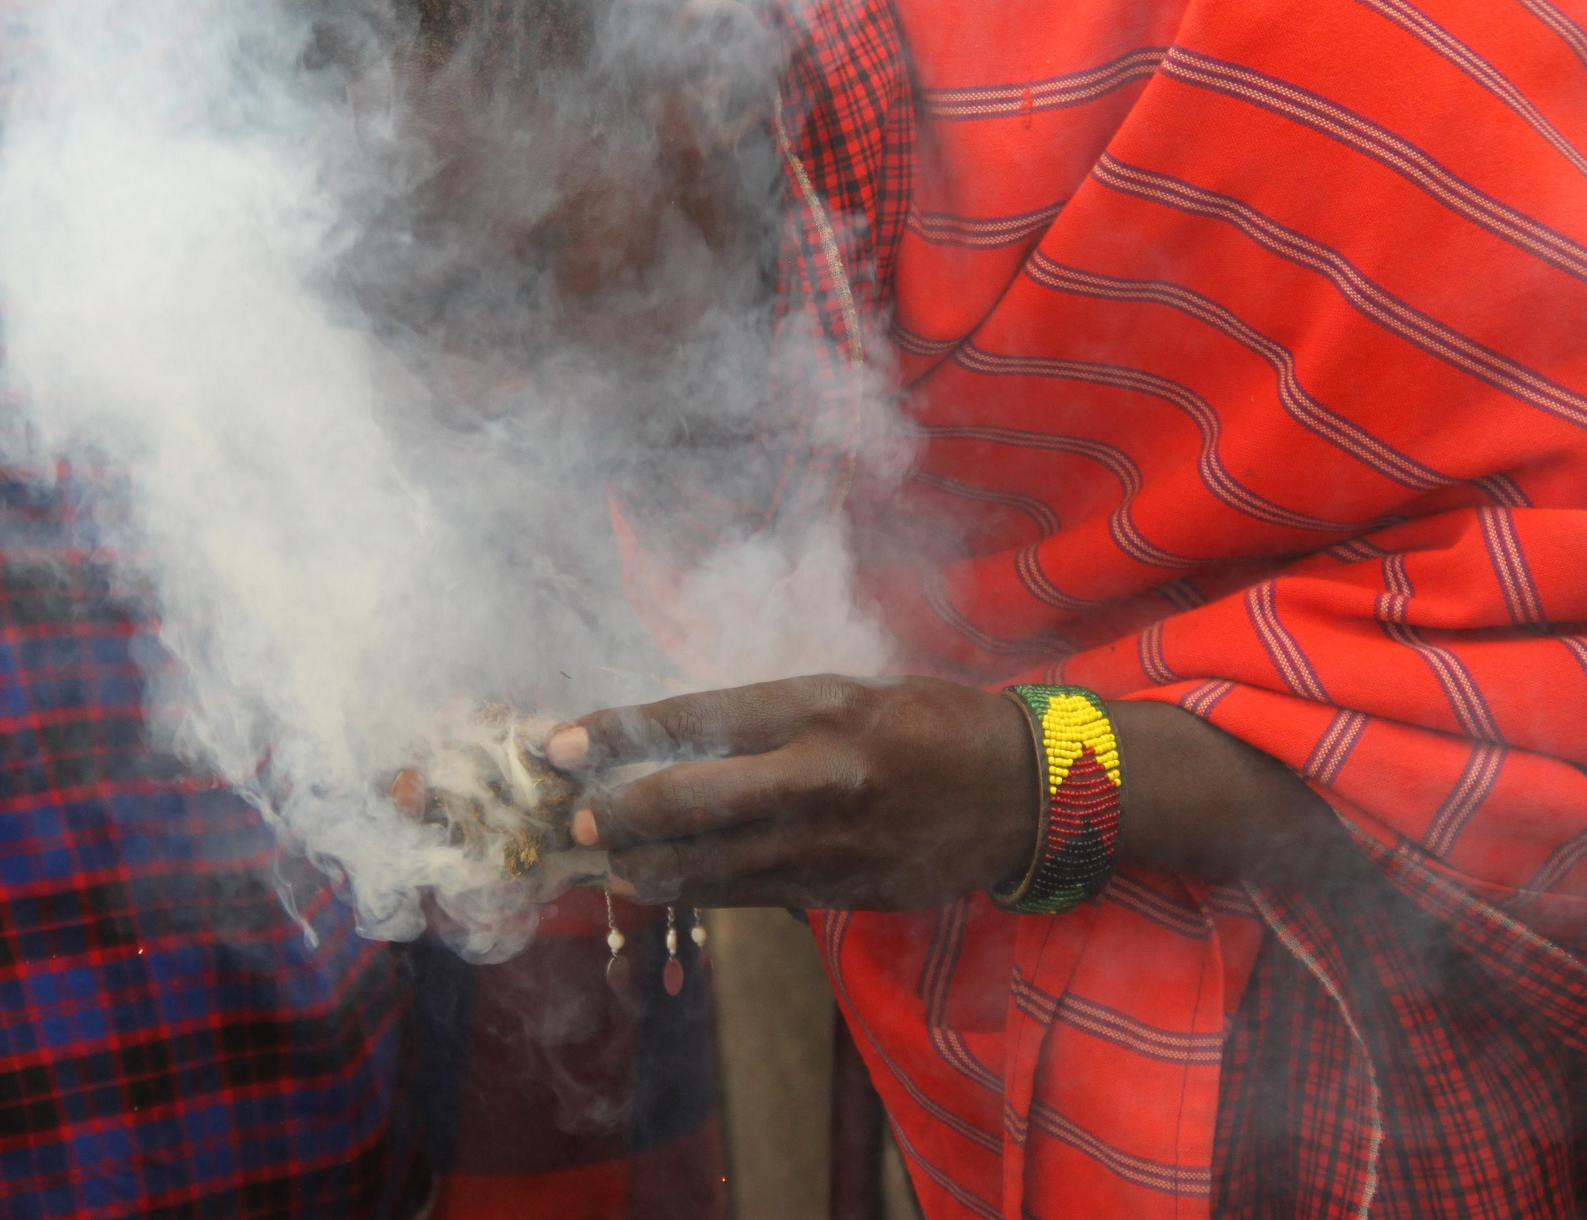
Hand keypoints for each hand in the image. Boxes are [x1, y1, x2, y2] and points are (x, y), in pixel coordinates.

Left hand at [545, 675, 1039, 909]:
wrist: (1024, 790)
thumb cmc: (929, 723)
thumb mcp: (847, 690)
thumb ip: (766, 718)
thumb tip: (677, 737)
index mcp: (817, 706)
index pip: (695, 719)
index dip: (619, 733)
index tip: (562, 743)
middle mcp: (818, 774)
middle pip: (692, 801)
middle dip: (624, 812)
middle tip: (583, 818)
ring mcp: (830, 841)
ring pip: (713, 864)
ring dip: (652, 865)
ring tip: (611, 862)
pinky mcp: (841, 890)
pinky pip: (751, 895)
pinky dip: (702, 891)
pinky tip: (667, 885)